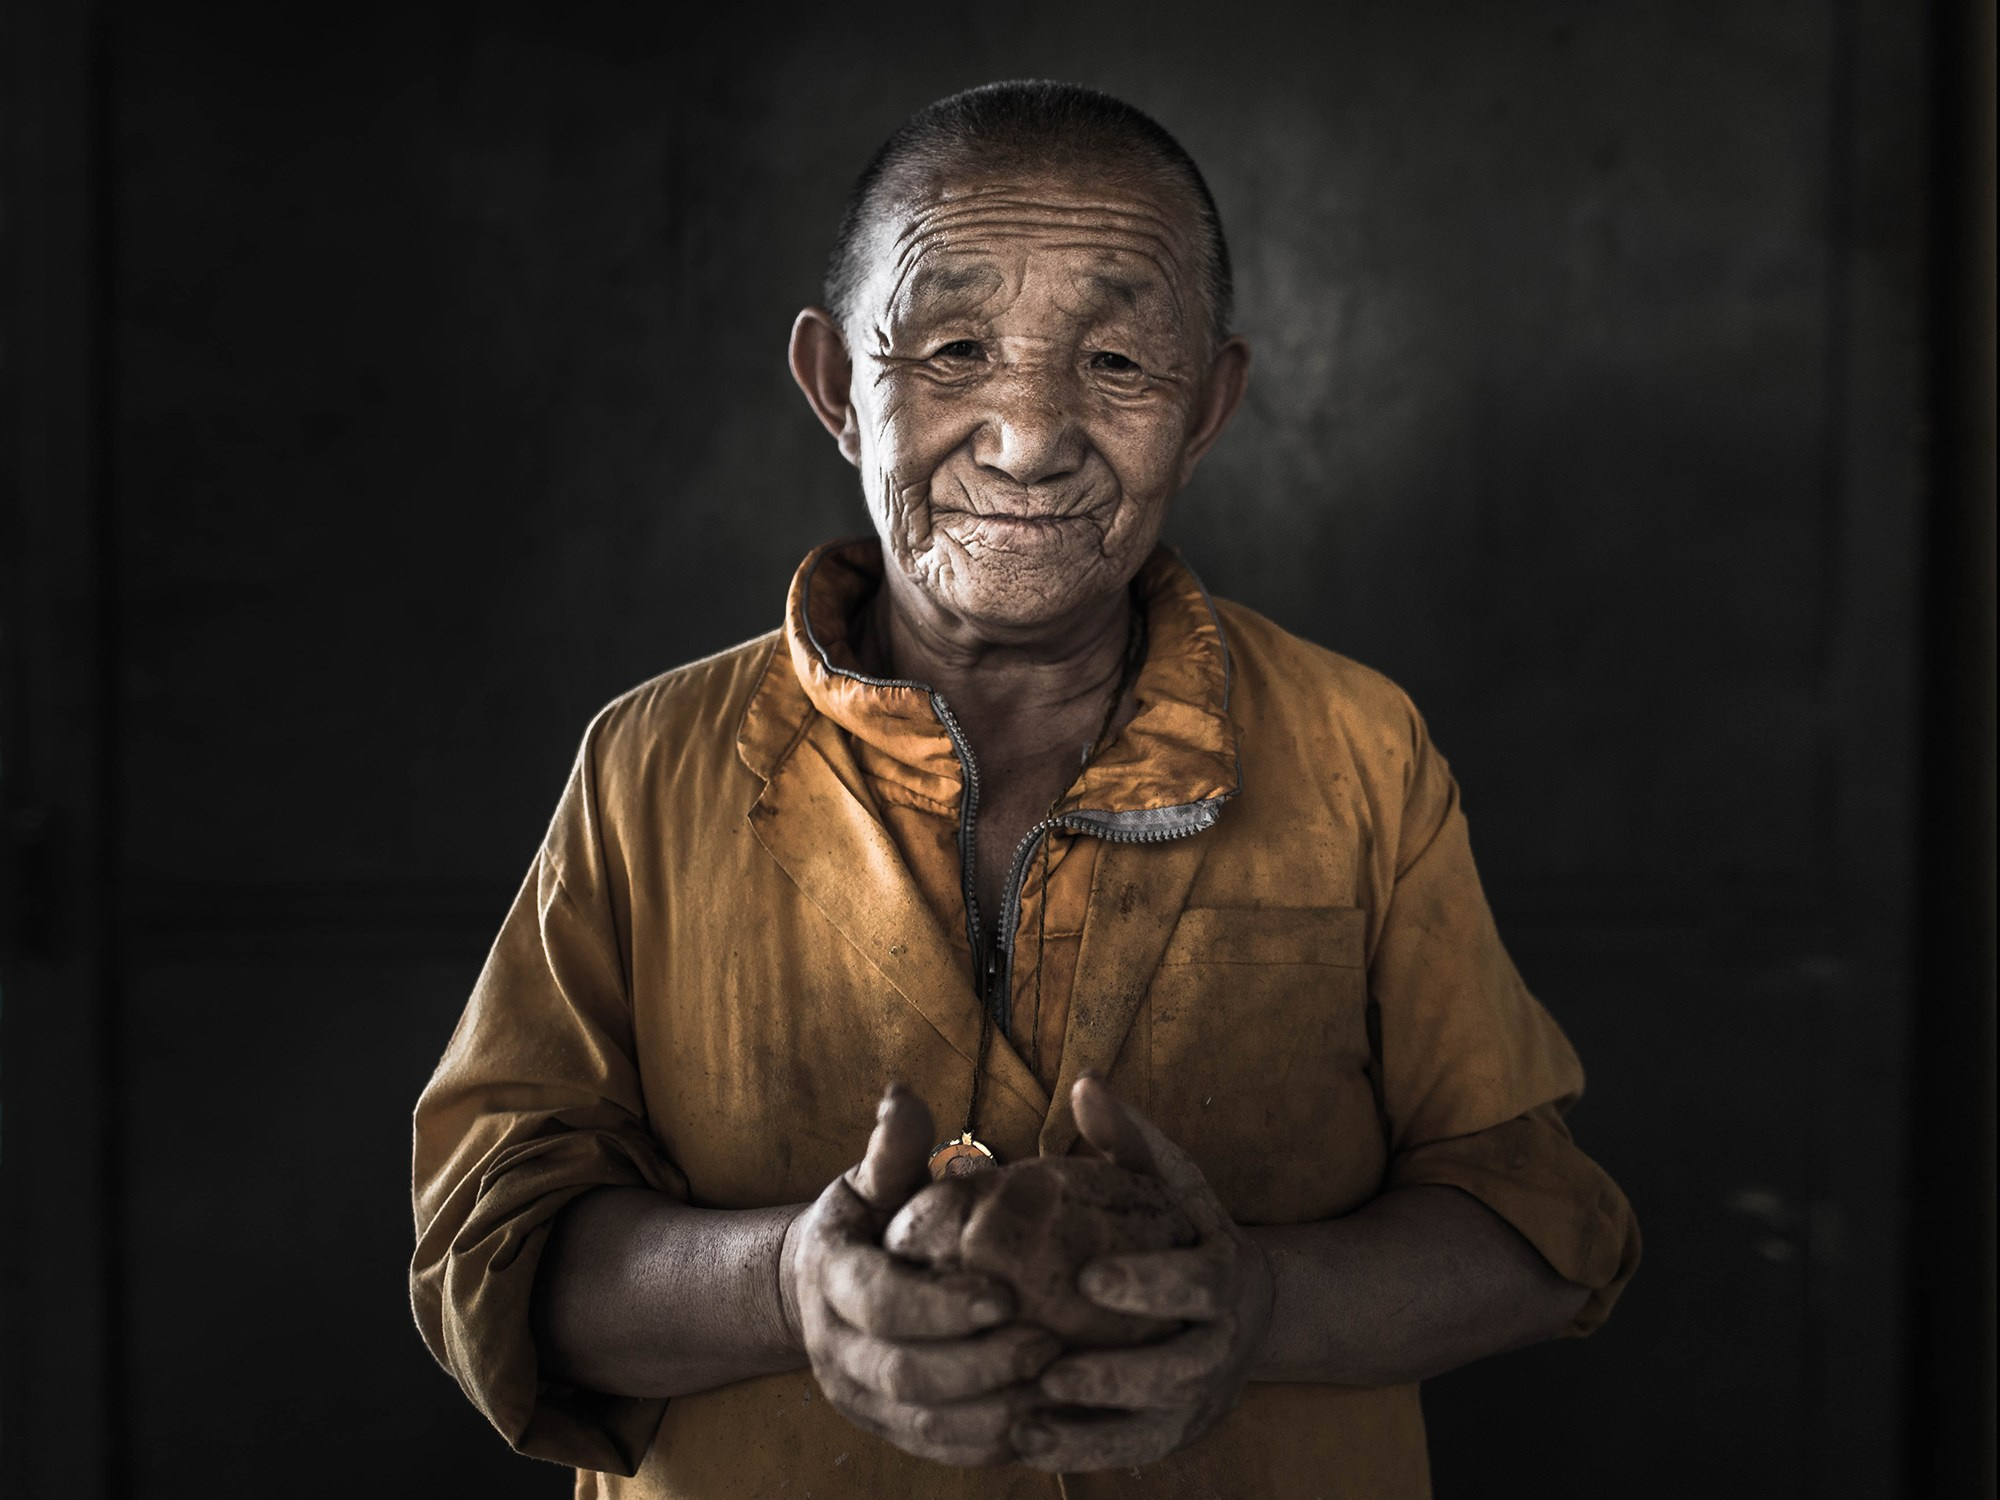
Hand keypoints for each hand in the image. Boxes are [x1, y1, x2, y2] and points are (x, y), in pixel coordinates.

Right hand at [780, 1085, 1061, 1465]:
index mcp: (831, 1277)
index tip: (1005, 1293)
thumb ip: (893, 1147)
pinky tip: (1041, 1419)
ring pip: (921, 1424)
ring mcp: (857, 1396)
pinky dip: (988, 1443)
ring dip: (992, 1411)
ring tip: (1056, 1383)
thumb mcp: (873, 1179)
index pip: (879, 1303)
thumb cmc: (868, 1219)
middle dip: (978, 1365)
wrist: (819, 1286)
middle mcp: (835, 1346)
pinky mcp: (884, 1428)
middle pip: (902, 1374)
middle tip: (1049, 1344)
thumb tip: (902, 1095)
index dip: (940, 1305)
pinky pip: (937, 1449)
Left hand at [1012, 1075, 1274, 1470]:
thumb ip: (1131, 1139)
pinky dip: (1084, 1451)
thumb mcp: (1175, 1182)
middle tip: (1051, 1366)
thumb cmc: (1192, 1234)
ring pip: (1155, 1420)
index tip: (1089, 1277)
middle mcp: (1221, 1342)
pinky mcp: (1177, 1432)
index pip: (1198, 1284)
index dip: (1149, 1283)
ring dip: (1093, 1424)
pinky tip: (1029, 1441)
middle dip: (1118, 1373)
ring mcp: (1202, 1395)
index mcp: (1224, 1276)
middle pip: (1180, 1369)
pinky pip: (1133, 1449)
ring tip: (1030, 1412)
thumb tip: (1085, 1083)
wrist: (1254, 1311)